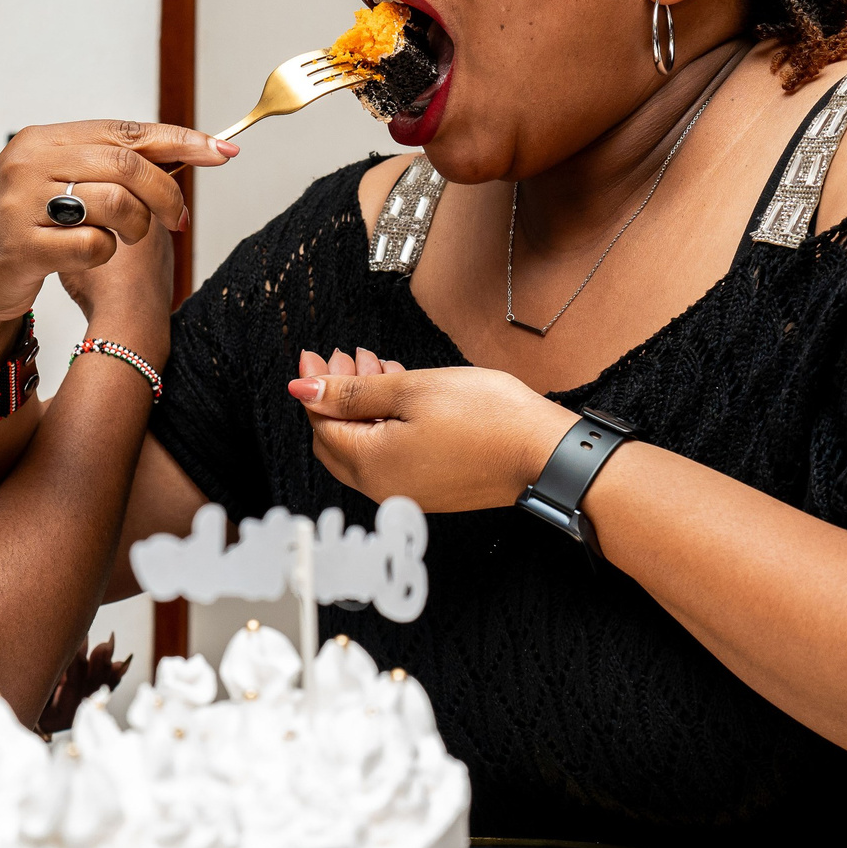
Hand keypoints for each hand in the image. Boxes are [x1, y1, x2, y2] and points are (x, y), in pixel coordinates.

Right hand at [0, 119, 232, 366]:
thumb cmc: (22, 231)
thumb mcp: (55, 184)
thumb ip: (105, 165)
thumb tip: (185, 151)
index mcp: (41, 139)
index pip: (126, 131)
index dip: (180, 141)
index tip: (223, 153)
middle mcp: (28, 161)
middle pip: (128, 165)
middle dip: (166, 194)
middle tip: (177, 220)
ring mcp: (20, 202)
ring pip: (116, 203)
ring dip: (134, 228)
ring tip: (123, 241)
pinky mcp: (20, 245)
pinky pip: (93, 246)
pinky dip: (103, 256)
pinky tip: (87, 259)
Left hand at [288, 350, 571, 510]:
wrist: (544, 453)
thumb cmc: (486, 418)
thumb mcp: (411, 389)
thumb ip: (352, 392)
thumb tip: (302, 392)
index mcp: (371, 464)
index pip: (321, 425)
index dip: (314, 387)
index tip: (315, 356)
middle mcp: (383, 487)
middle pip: (336, 441)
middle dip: (334, 398)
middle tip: (343, 358)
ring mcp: (408, 492)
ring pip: (365, 446)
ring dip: (363, 407)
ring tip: (375, 367)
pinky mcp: (431, 489)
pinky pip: (391, 456)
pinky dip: (386, 424)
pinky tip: (400, 394)